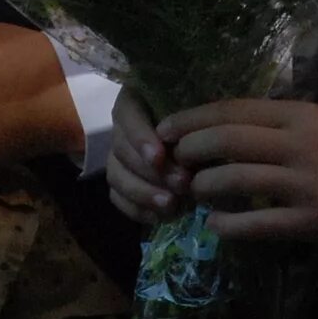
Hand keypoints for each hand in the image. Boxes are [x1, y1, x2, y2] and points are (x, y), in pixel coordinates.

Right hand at [105, 88, 189, 221]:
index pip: (128, 116)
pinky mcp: (120, 181)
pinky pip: (117, 197)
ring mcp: (117, 156)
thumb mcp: (199, 113)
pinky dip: (135, 209)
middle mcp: (121, 128)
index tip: (159, 157)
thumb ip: (192, 122)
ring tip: (171, 205)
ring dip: (142, 193)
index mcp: (136, 101)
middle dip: (151, 171)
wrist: (200, 145)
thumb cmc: (201, 122)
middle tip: (181, 184)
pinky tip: (158, 216)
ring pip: (116, 175)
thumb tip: (199, 137)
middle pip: (122, 150)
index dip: (140, 138)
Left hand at [155, 100, 317, 253]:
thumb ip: (295, 128)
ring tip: (194, 194)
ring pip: (233, 180)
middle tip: (170, 164)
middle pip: (225, 140)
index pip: (235, 109)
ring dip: (204, 188)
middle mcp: (301, 143)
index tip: (165, 128)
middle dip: (188, 151)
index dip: (193, 118)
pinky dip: (228, 225)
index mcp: (306, 115)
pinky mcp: (315, 221)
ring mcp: (306, 183)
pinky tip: (218, 227)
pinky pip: (256, 224)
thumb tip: (246, 131)